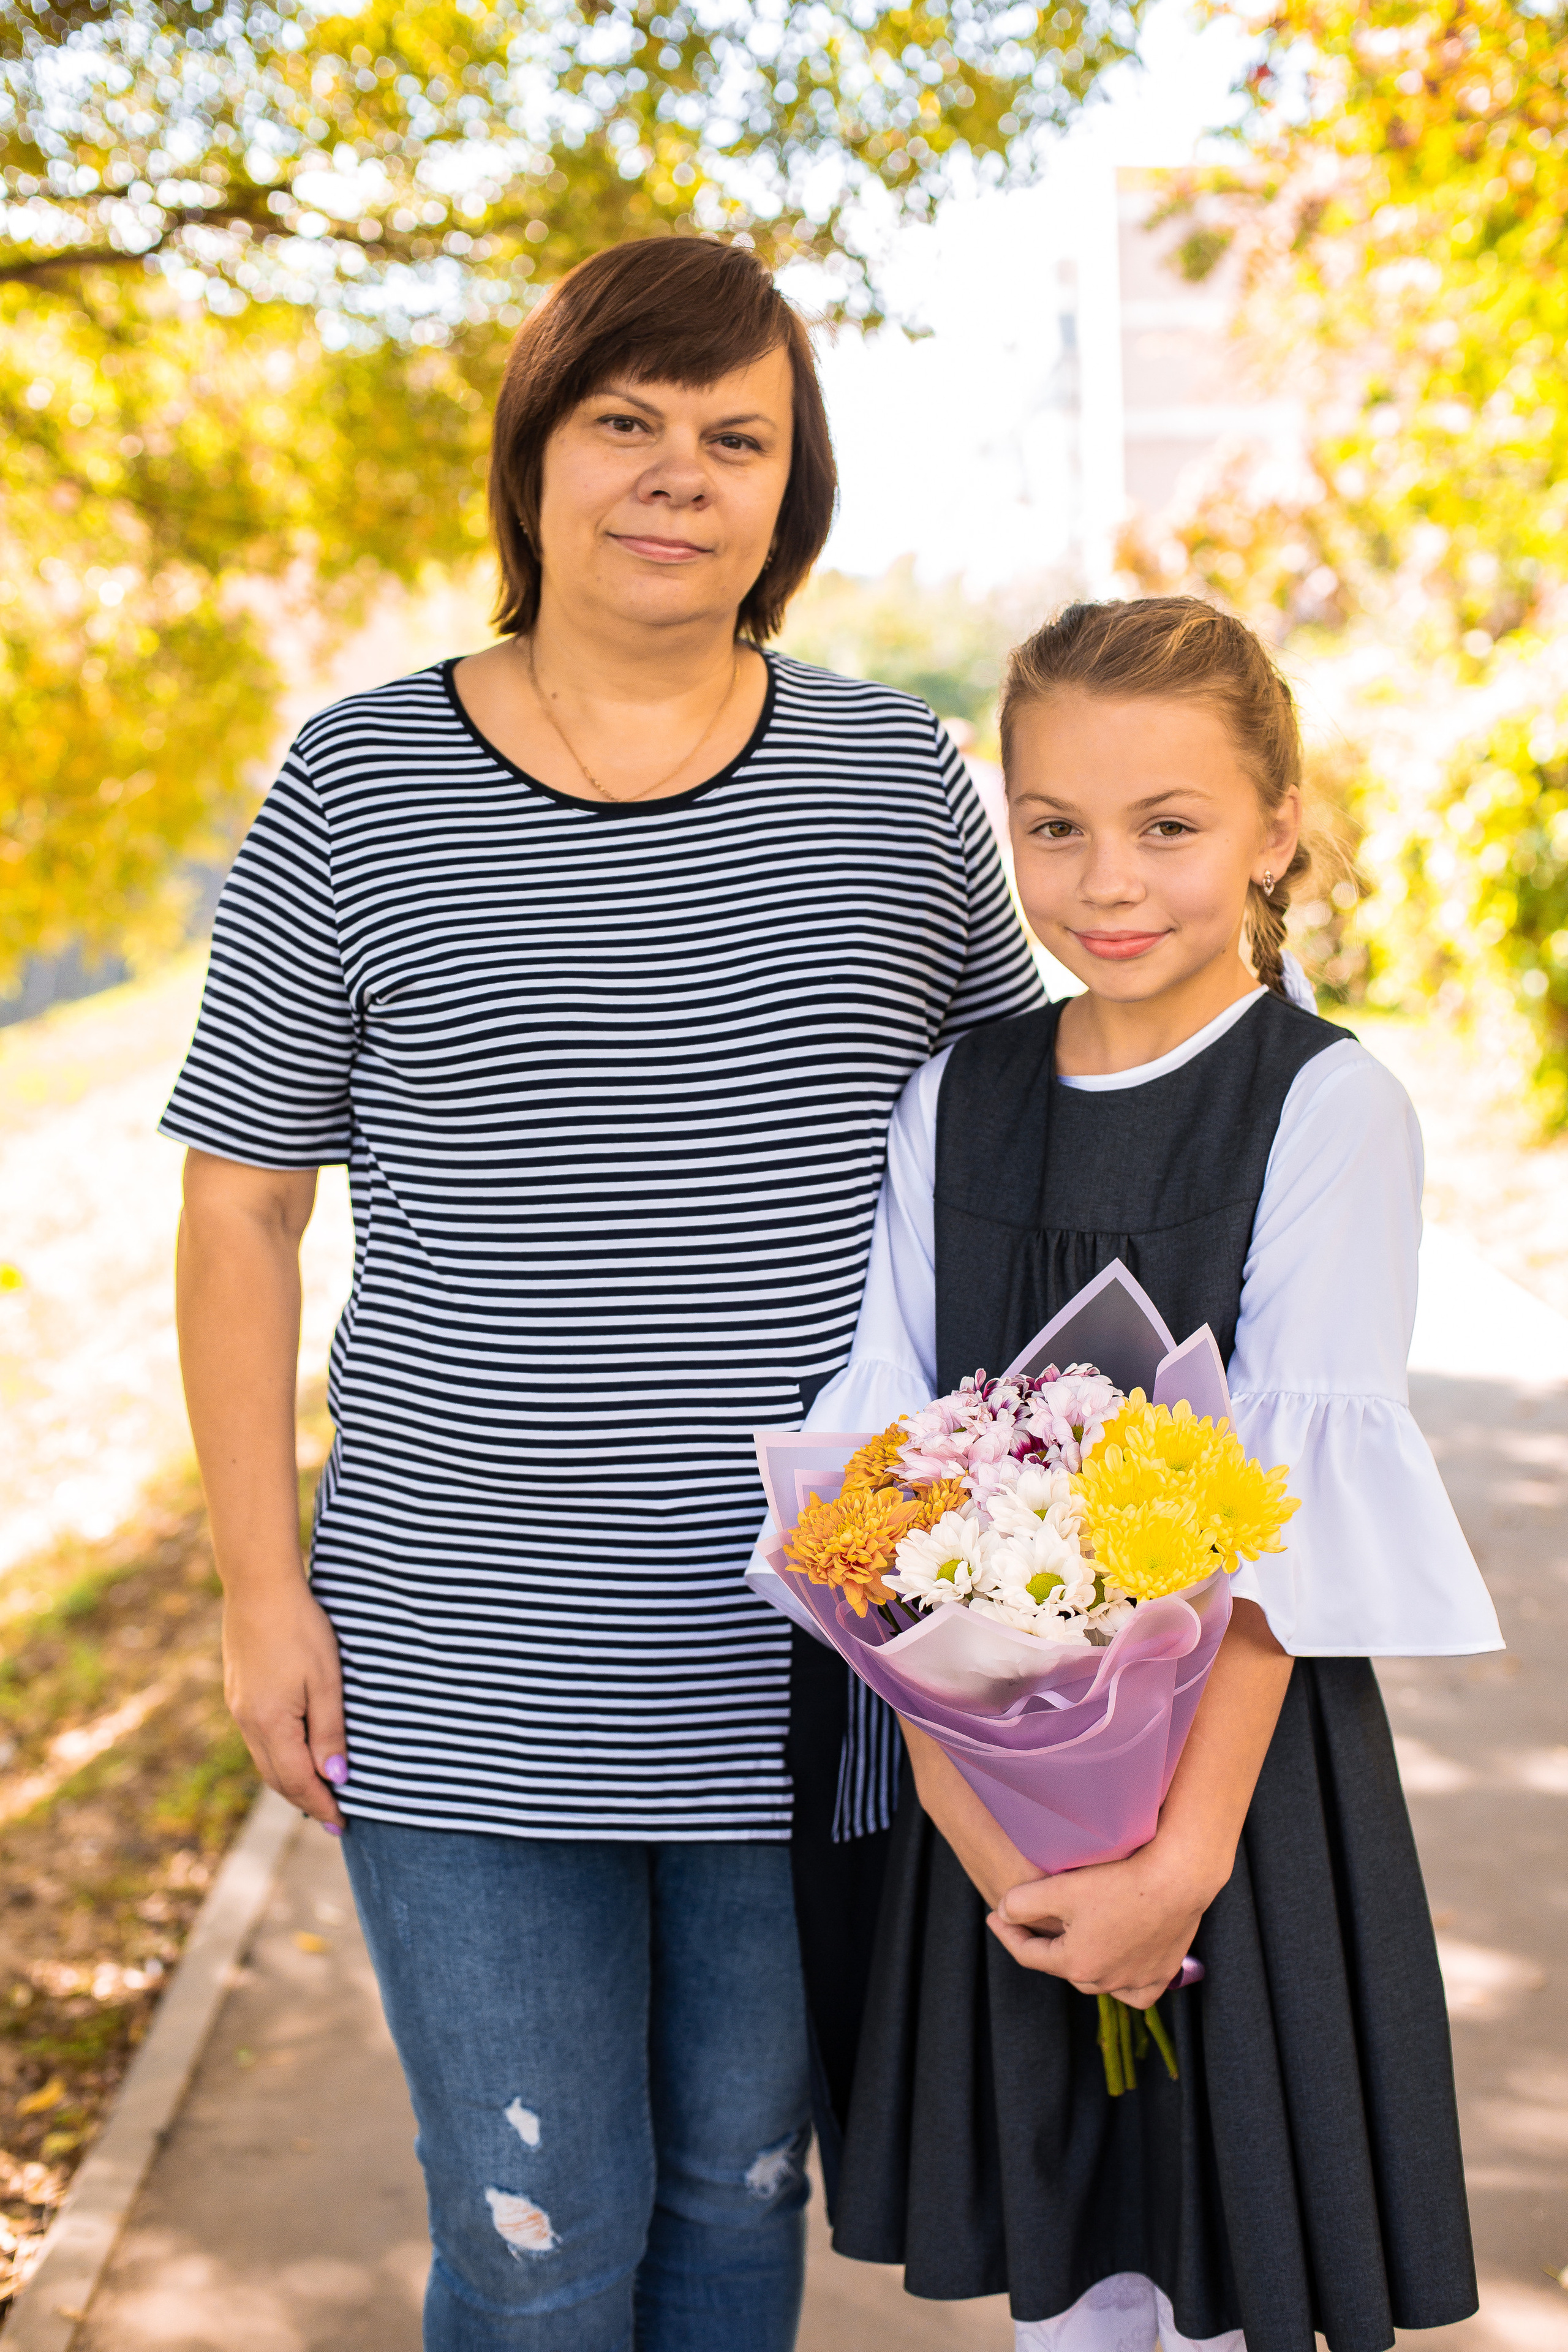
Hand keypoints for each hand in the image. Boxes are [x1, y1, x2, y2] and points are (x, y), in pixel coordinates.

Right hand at [222, 1577, 348, 1831]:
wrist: (258, 1587)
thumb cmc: (300, 1630)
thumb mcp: (326, 1681)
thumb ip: (330, 1731)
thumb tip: (335, 1777)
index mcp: (271, 1724)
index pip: (298, 1781)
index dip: (321, 1805)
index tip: (341, 1824)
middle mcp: (248, 1723)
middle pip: (277, 1777)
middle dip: (305, 1800)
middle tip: (332, 1816)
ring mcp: (239, 1707)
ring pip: (265, 1759)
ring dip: (290, 1779)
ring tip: (317, 1791)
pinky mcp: (238, 1693)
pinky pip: (258, 1739)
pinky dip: (278, 1756)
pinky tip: (295, 1752)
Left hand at [985, 1837, 1218, 2008]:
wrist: (1176, 1879)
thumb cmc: (1118, 1880)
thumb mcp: (1058, 1887)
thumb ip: (1021, 1903)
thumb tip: (1002, 1913)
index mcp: (1076, 1964)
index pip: (1029, 1954)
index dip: (1007, 1934)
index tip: (992, 1915)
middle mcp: (1105, 1981)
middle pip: (1063, 1967)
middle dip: (1043, 1947)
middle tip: (1030, 1925)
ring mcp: (1137, 1980)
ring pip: (1099, 1981)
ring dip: (1081, 1964)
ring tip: (1073, 1943)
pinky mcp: (1163, 1972)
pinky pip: (1137, 1992)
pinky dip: (1124, 1985)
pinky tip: (1118, 1969)